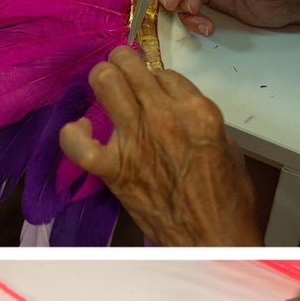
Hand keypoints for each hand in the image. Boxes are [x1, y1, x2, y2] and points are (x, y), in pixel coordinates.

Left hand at [59, 46, 260, 245]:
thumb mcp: (226, 144)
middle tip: (120, 71)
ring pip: (105, 84)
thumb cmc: (225, 197)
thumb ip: (198, 119)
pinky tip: (79, 128)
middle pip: (130, 67)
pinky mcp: (114, 169)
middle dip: (123, 63)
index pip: (163, 73)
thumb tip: (176, 109)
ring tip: (103, 85)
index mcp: (197, 111)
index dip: (152, 78)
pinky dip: (73, 134)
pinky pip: (79, 143)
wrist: (213, 236)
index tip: (149, 87)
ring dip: (102, 79)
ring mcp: (136, 141)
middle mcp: (164, 118)